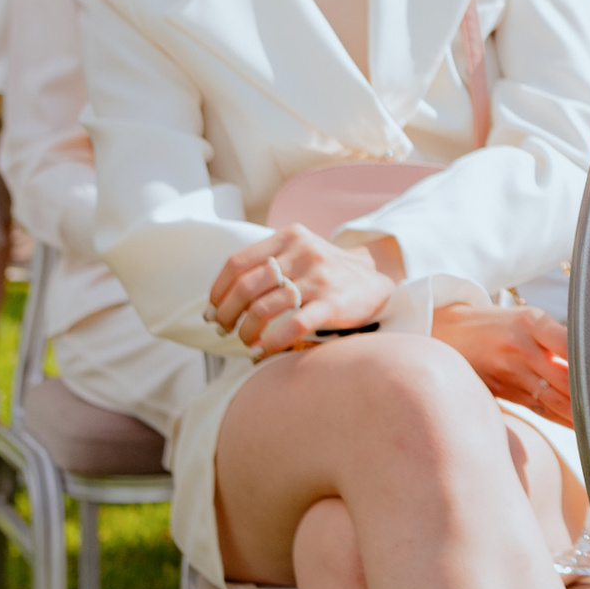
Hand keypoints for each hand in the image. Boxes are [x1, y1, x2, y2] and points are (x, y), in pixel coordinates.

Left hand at [209, 225, 393, 356]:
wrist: (378, 277)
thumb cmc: (328, 271)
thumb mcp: (300, 251)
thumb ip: (268, 263)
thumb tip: (222, 297)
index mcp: (289, 237)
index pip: (237, 263)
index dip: (218, 290)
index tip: (212, 309)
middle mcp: (302, 253)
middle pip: (246, 287)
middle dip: (226, 313)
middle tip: (223, 329)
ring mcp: (318, 278)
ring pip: (264, 308)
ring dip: (246, 331)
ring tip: (245, 341)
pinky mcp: (333, 303)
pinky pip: (293, 326)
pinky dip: (271, 342)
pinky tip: (261, 351)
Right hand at [433, 300, 571, 423]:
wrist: (448, 333)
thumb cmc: (498, 324)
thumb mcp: (526, 318)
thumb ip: (556, 340)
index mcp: (530, 322)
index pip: (570, 344)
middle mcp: (521, 347)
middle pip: (565, 378)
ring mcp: (510, 373)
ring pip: (554, 399)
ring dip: (580, 413)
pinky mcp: (504, 392)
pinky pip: (539, 409)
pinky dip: (561, 418)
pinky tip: (579, 426)